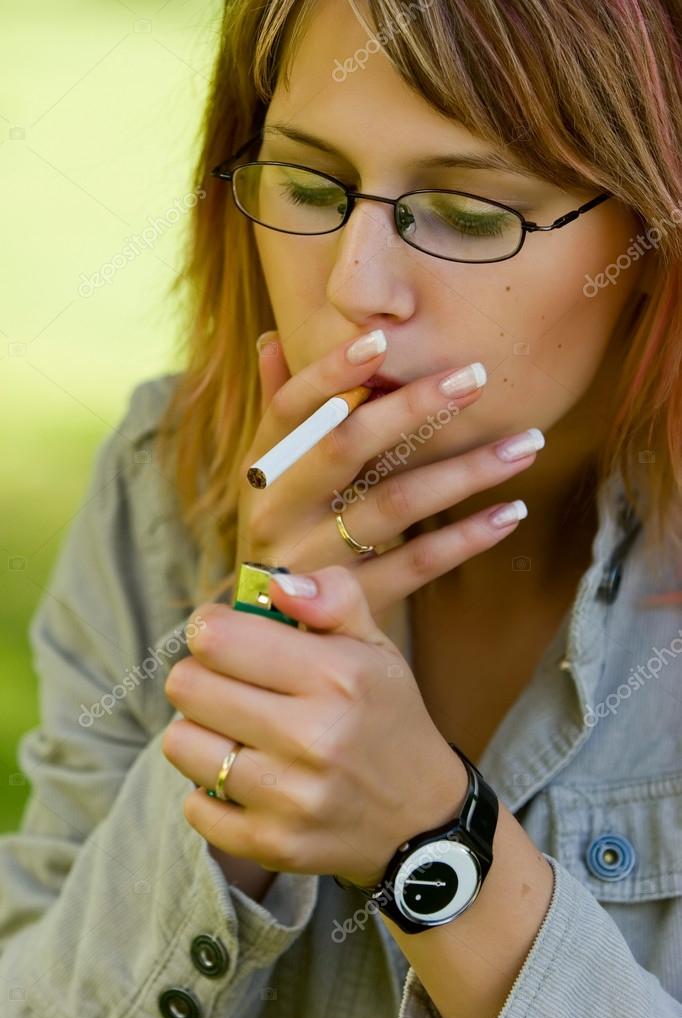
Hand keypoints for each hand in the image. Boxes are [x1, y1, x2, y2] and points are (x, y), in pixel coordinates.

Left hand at [162, 564, 468, 888]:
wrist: (422, 817)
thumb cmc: (386, 716)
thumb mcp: (375, 646)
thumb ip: (332, 597)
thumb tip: (277, 584)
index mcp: (338, 676)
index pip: (217, 637)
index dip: (210, 628)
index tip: (227, 636)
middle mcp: (314, 737)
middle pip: (187, 686)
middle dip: (200, 675)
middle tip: (227, 683)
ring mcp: (291, 797)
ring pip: (181, 744)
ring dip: (200, 732)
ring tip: (236, 731)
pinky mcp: (274, 845)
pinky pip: (195, 806)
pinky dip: (210, 790)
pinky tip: (246, 778)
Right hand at [236, 328, 542, 620]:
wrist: (267, 634)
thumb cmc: (280, 531)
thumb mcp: (267, 476)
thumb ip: (279, 411)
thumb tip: (273, 338)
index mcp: (261, 470)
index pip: (290, 409)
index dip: (330, 372)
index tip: (382, 338)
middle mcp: (278, 512)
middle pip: (345, 447)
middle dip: (413, 407)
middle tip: (477, 376)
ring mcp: (313, 561)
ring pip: (394, 505)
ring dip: (465, 471)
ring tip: (527, 443)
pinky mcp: (350, 606)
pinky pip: (415, 566)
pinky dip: (466, 539)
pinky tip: (511, 512)